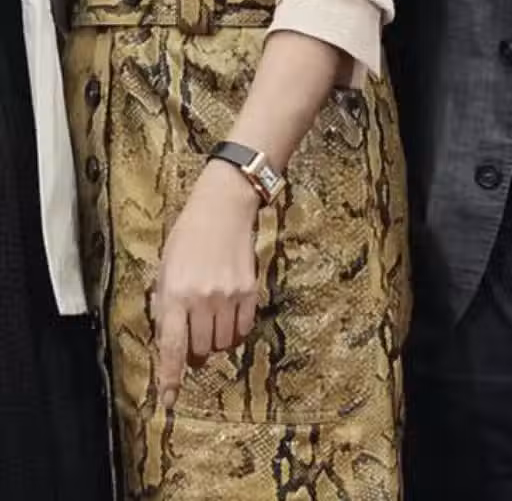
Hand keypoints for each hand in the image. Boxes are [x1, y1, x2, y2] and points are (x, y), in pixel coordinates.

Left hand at [155, 160, 260, 409]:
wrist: (224, 207)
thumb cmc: (188, 237)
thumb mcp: (166, 269)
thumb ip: (166, 306)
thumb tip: (171, 342)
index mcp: (175, 294)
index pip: (172, 348)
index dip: (170, 379)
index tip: (168, 401)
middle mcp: (202, 299)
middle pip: (199, 351)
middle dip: (193, 352)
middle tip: (192, 335)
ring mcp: (228, 296)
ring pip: (222, 344)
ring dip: (214, 342)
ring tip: (210, 320)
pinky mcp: (249, 291)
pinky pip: (242, 330)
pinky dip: (234, 332)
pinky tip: (228, 315)